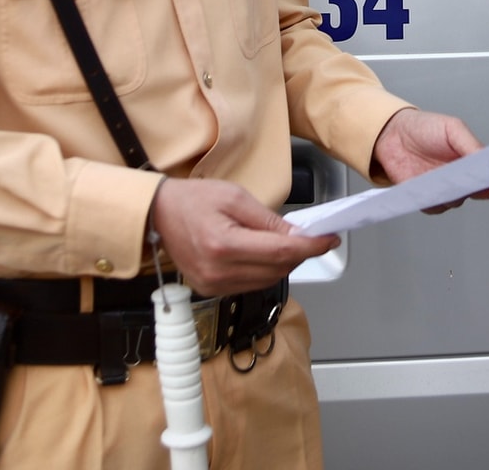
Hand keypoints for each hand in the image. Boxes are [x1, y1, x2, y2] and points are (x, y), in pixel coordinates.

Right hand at [147, 178, 336, 296]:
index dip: (311, 247)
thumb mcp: (236, 197)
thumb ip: (268, 220)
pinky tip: (267, 254)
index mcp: (224, 245)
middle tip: (313, 237)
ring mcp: (213, 285)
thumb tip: (298, 236)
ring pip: (268, 280)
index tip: (329, 239)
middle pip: (278, 270)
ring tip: (289, 243)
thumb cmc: (194, 199)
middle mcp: (218, 272)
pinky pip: (251, 285)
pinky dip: (266, 271)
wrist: (158, 215)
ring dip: (285, 264)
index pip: (281, 252)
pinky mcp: (211, 291)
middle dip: (301, 254)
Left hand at [370, 108, 488, 211]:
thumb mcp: (453, 128)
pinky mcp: (424, 197)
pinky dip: (434, 201)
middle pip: (478, 190)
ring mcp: (443, 188)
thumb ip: (470, 144)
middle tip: (479, 182)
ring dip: (455, 194)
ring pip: (457, 201)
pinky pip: (435, 207)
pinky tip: (430, 190)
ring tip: (449, 182)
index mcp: (471, 159)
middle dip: (480, 188)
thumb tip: (486, 158)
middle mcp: (460, 176)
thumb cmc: (425, 128)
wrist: (393, 133)